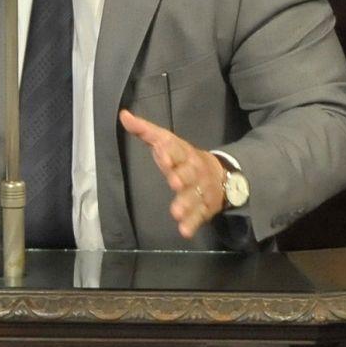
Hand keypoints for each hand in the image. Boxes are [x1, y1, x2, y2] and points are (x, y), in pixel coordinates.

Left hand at [119, 109, 225, 237]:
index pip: (177, 150)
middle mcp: (194, 171)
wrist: (222, 174)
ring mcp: (201, 190)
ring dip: (186, 204)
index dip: (169, 152)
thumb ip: (146, 131)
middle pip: (189, 174)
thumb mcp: (167, 141)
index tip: (161, 152)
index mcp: (184, 153)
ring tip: (176, 212)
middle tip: (174, 181)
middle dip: (182, 177)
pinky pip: (199, 216)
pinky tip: (184, 230)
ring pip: (194, 197)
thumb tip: (123, 115)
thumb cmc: (184, 158)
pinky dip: (192, 223)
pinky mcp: (205, 207)